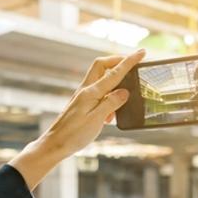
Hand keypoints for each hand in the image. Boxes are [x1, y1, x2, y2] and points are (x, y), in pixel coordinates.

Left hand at [8, 49, 145, 189]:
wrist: (55, 144)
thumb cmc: (73, 135)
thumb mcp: (96, 120)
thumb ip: (111, 103)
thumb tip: (125, 91)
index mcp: (91, 93)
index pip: (114, 73)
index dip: (129, 62)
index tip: (142, 52)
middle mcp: (86, 90)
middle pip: (102, 65)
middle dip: (117, 61)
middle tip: (131, 64)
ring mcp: (83, 96)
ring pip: (100, 77)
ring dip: (114, 79)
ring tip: (125, 95)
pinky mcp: (82, 103)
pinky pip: (98, 92)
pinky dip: (108, 95)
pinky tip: (111, 114)